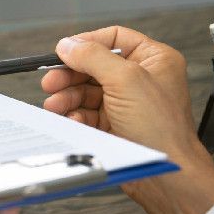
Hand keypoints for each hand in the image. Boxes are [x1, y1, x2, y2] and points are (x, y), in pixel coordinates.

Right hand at [41, 26, 197, 160]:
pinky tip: (70, 120)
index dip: (87, 42)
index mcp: (153, 59)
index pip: (114, 38)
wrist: (163, 174)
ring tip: (55, 105)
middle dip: (69, 75)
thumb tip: (68, 44)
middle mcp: (140, 78)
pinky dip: (74, 115)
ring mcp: (125, 102)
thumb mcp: (125, 80)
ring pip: (85, 91)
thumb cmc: (161, 128)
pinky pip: (85, 113)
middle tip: (51, 82)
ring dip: (66, 97)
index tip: (64, 51)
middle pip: (93, 65)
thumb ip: (93, 57)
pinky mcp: (112, 123)